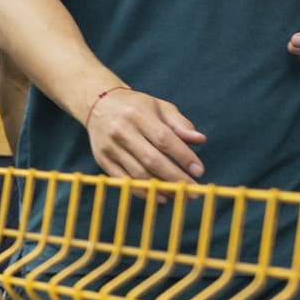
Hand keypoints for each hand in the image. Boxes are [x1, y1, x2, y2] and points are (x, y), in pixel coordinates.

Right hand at [85, 88, 205, 190]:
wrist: (99, 104)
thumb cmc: (136, 106)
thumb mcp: (159, 107)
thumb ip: (180, 124)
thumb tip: (200, 140)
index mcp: (138, 114)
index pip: (164, 139)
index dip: (183, 157)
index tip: (199, 171)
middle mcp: (122, 130)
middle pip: (152, 160)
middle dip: (175, 178)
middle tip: (194, 191)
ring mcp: (110, 146)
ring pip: (138, 173)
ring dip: (161, 188)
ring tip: (179, 195)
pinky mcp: (102, 159)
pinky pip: (125, 180)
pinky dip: (143, 191)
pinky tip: (159, 195)